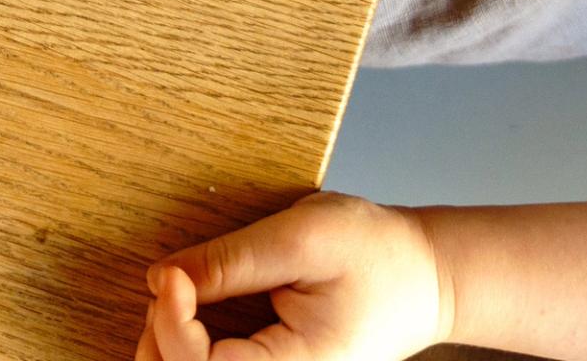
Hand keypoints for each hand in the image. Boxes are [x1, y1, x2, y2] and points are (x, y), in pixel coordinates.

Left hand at [137, 194, 444, 360]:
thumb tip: (162, 277)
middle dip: (161, 336)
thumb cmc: (380, 256)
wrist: (426, 277)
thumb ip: (232, 260)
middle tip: (171, 284)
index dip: (172, 320)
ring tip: (176, 298)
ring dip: (168, 345)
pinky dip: (187, 348)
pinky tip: (186, 316)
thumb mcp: (304, 238)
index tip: (171, 275)